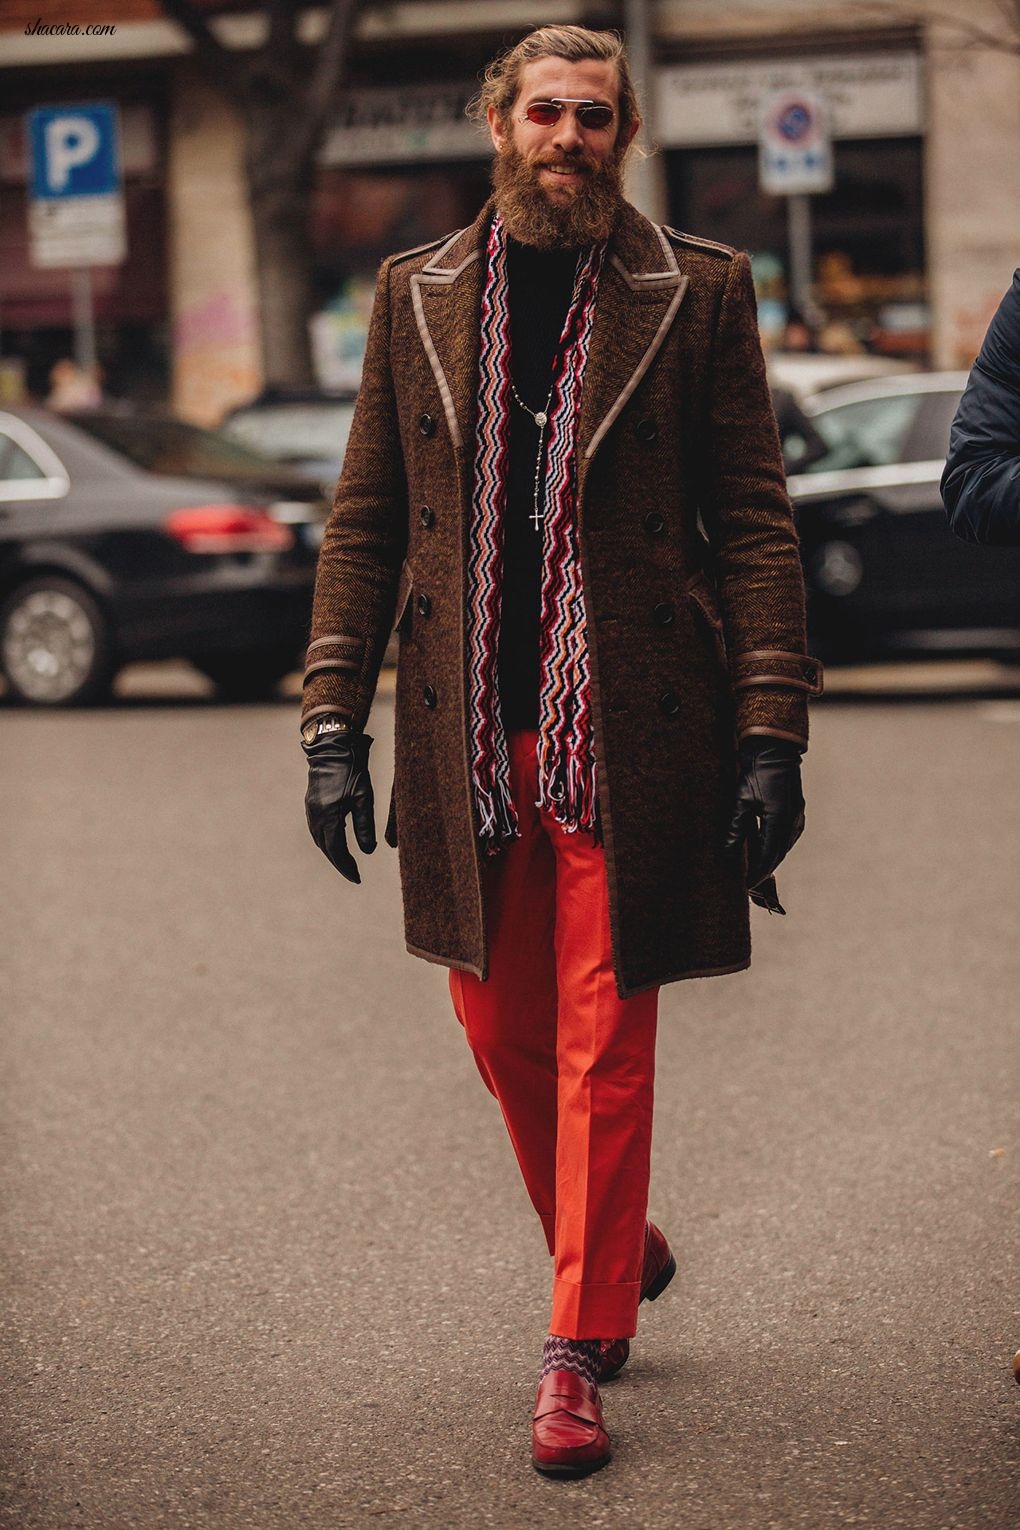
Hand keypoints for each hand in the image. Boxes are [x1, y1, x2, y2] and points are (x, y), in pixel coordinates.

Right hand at [303, 723, 375, 882]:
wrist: (333, 747)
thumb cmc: (352, 770)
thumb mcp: (364, 798)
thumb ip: (364, 826)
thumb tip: (368, 851)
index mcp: (329, 816)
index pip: (337, 850)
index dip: (346, 866)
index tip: (357, 878)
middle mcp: (316, 816)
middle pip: (326, 848)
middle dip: (340, 863)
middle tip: (354, 875)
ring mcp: (311, 810)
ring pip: (320, 840)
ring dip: (332, 853)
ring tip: (346, 863)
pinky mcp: (311, 804)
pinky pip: (317, 830)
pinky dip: (326, 841)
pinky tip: (335, 843)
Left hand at [724, 738, 804, 888]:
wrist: (774, 749)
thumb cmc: (756, 772)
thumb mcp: (741, 800)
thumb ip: (734, 828)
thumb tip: (726, 852)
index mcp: (780, 821)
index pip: (768, 856)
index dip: (757, 873)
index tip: (747, 886)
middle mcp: (792, 822)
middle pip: (777, 855)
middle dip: (763, 870)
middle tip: (748, 883)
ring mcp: (796, 817)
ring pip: (782, 847)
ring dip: (769, 859)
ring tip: (753, 870)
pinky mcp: (795, 812)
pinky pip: (785, 837)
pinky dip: (773, 846)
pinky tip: (762, 850)